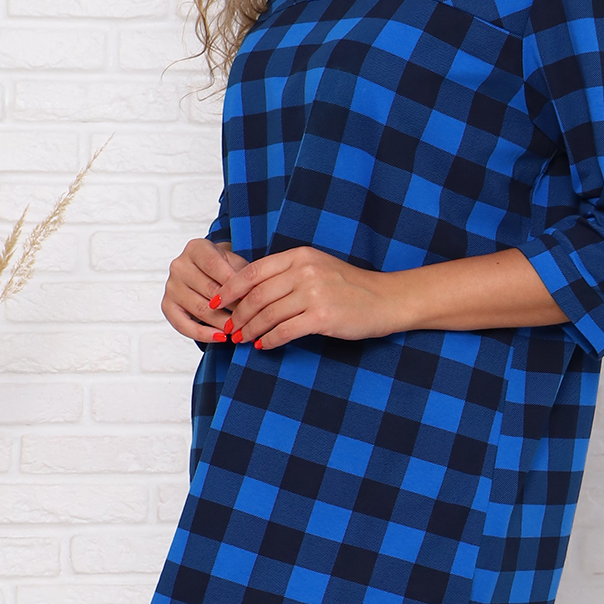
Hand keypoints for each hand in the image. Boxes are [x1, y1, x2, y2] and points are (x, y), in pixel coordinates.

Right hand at [162, 235, 246, 342]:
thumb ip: (242, 276)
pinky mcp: (167, 305)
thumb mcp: (236, 263)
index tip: (249, 297)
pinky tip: (221, 337)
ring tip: (239, 329)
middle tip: (250, 318)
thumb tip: (250, 298)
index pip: (213, 265)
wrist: (208, 275)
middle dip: (232, 306)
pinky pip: (183, 325)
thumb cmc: (224, 268)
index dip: (232, 282)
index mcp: (196, 248)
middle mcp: (179, 265)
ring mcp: (171, 286)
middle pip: (208, 290)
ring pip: (200, 309)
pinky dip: (203, 334)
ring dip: (222, 322)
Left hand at [214, 246, 400, 350]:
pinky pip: (285, 331)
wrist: (386, 299)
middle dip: (239, 315)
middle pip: (257, 295)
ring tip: (242, 340)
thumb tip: (252, 292)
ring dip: (250, 330)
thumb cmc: (350, 287)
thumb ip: (288, 274)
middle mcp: (304, 271)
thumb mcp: (317, 268)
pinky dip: (269, 340)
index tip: (218, 302)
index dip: (230, 288)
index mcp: (299, 256)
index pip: (253, 271)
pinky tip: (263, 346)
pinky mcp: (322, 316)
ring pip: (268, 314)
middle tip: (231, 328)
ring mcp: (314, 293)